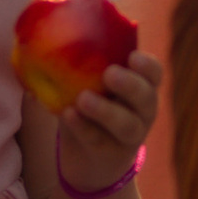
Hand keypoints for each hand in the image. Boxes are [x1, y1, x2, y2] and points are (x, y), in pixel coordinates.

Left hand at [52, 46, 160, 196]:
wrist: (87, 160)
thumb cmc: (88, 110)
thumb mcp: (89, 86)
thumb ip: (80, 66)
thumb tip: (43, 38)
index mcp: (141, 88)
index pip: (154, 74)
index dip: (147, 66)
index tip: (131, 56)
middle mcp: (142, 113)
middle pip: (146, 98)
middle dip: (130, 85)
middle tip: (109, 74)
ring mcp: (130, 137)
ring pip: (127, 124)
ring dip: (106, 110)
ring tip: (83, 98)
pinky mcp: (111, 155)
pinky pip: (99, 140)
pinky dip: (83, 127)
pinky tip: (69, 115)